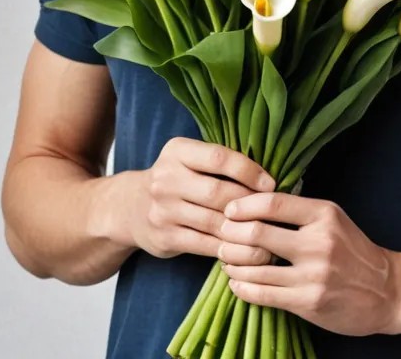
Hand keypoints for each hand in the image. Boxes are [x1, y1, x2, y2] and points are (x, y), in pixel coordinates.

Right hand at [128, 138, 275, 262]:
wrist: (129, 207)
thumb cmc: (175, 180)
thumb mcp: (188, 160)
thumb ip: (218, 164)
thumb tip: (266, 178)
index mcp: (177, 151)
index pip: (218, 157)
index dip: (248, 170)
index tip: (270, 183)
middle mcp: (166, 179)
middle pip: (218, 192)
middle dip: (249, 203)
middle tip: (271, 212)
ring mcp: (164, 210)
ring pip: (214, 222)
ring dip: (244, 230)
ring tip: (267, 234)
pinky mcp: (165, 237)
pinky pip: (205, 245)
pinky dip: (229, 249)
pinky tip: (246, 250)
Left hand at [217, 192, 399, 336]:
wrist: (387, 291)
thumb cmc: (353, 251)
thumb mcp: (333, 219)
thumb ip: (299, 211)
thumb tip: (254, 202)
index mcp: (323, 214)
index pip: (273, 203)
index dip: (243, 205)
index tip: (229, 210)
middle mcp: (319, 242)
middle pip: (257, 233)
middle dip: (230, 235)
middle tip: (221, 236)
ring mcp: (314, 274)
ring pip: (256, 267)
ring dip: (232, 264)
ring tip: (225, 260)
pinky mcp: (309, 302)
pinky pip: (264, 294)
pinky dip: (243, 288)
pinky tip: (237, 283)